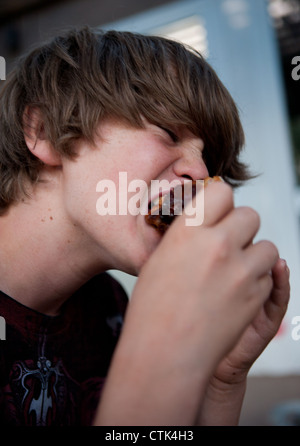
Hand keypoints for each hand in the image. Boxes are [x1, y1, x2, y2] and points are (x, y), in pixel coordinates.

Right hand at [95, 182, 280, 424]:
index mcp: (187, 230)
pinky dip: (257, 282)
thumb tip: (204, 224)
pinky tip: (236, 295)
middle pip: (250, 216)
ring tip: (236, 272)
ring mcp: (240, 271)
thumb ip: (187, 236)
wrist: (164, 354)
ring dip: (255, 256)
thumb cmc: (153, 309)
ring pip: (268, 247)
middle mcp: (217, 244)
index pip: (222, 192)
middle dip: (242, 229)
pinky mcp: (256, 296)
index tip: (219, 214)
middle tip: (230, 245)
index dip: (222, 202)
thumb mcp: (159, 260)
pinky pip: (269, 277)